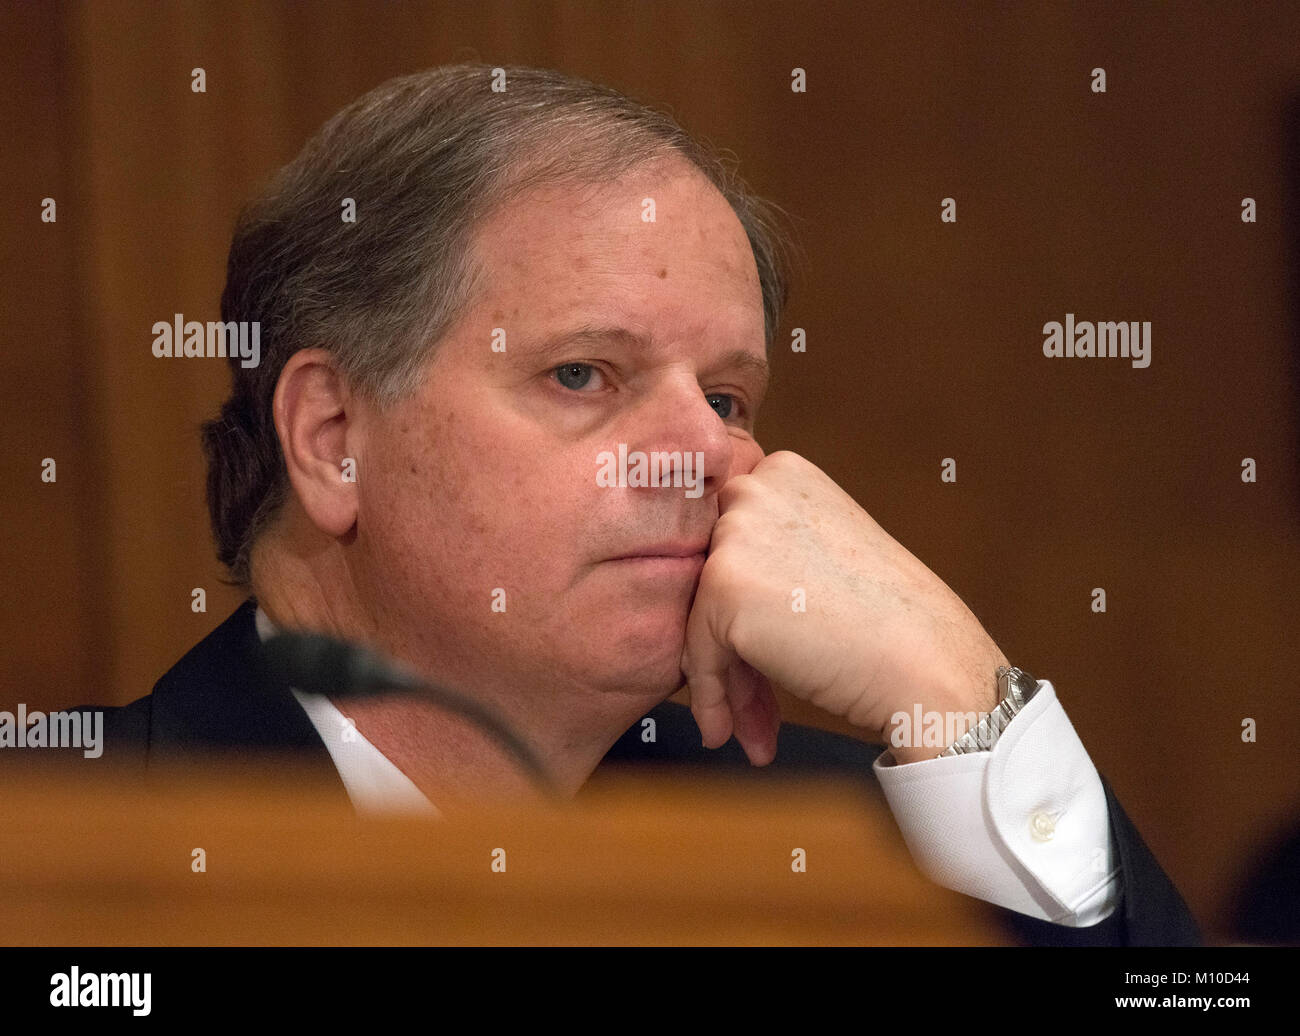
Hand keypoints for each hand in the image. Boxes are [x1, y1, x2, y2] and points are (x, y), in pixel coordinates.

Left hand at [682, 451, 1006, 765]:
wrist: (927, 663)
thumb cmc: (890, 623)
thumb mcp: (824, 557)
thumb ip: (770, 559)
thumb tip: (710, 602)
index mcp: (785, 473)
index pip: (729, 540)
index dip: (743, 604)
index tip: (763, 652)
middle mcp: (757, 489)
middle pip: (711, 578)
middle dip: (729, 643)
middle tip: (755, 703)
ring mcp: (737, 533)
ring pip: (700, 619)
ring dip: (726, 679)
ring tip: (751, 727)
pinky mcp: (723, 584)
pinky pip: (696, 654)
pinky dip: (710, 698)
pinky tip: (726, 732)